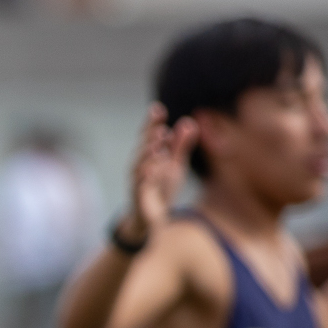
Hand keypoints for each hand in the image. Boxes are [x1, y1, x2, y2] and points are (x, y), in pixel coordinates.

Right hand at [121, 104, 197, 244]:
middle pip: (144, 147)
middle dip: (150, 137)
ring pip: (140, 164)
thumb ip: (181, 145)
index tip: (158, 108)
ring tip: (158, 144)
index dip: (152, 122)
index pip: (149, 135)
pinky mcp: (139, 196)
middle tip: (160, 127)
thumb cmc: (161, 188)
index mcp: (149, 155)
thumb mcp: (176, 165)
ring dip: (149, 153)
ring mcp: (138, 180)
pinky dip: (146, 176)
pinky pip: (141, 185)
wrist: (150, 218)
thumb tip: (189, 122)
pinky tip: (152, 169)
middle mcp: (140, 164)